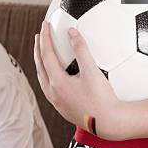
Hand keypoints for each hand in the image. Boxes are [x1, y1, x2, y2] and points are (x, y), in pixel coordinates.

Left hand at [34, 20, 127, 139]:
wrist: (108, 122)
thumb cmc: (101, 98)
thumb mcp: (91, 69)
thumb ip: (81, 48)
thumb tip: (71, 32)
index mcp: (57, 82)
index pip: (46, 54)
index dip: (45, 37)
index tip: (45, 25)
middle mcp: (53, 93)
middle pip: (40, 65)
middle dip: (39, 48)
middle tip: (39, 34)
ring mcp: (56, 101)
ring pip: (42, 77)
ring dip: (41, 61)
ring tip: (43, 51)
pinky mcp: (62, 106)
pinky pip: (48, 85)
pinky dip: (47, 73)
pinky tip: (53, 72)